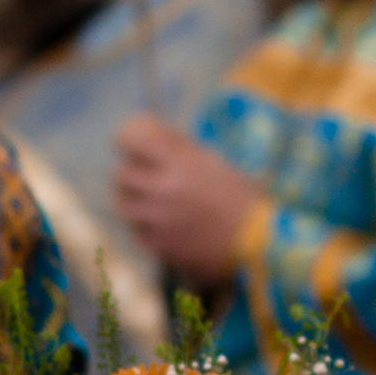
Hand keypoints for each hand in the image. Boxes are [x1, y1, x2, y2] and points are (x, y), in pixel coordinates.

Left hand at [112, 115, 259, 284]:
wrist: (254, 242)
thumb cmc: (237, 196)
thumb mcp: (211, 160)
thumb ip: (176, 146)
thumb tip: (145, 129)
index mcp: (179, 162)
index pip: (131, 137)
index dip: (129, 137)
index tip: (133, 141)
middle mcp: (162, 189)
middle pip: (121, 173)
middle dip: (132, 171)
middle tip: (145, 174)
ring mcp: (157, 219)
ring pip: (122, 203)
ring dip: (132, 198)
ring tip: (149, 200)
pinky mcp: (157, 245)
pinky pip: (135, 229)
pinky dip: (143, 223)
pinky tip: (161, 222)